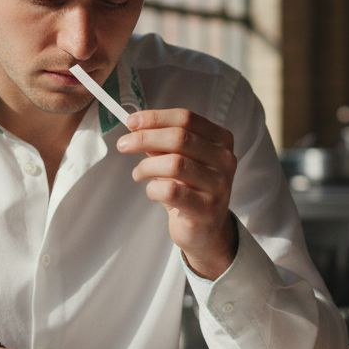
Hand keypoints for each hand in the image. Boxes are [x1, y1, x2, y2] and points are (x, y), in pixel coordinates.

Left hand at [116, 108, 238, 278]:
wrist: (206, 229)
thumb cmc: (191, 189)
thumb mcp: (180, 160)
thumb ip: (162, 143)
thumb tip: (136, 127)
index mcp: (221, 141)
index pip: (186, 118)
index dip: (155, 118)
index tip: (132, 121)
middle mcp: (224, 160)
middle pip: (179, 138)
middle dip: (145, 138)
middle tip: (124, 145)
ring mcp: (218, 186)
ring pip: (174, 164)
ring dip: (147, 167)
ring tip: (138, 174)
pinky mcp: (206, 209)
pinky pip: (170, 191)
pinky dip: (153, 189)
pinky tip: (152, 191)